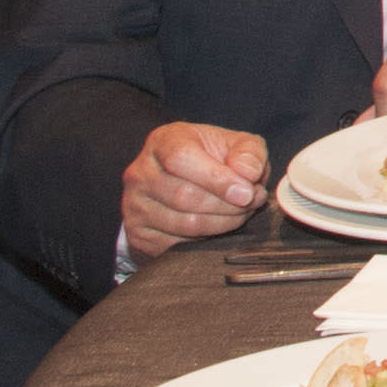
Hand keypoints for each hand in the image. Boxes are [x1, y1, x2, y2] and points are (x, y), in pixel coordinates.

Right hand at [121, 123, 267, 258]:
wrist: (187, 180)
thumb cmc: (214, 158)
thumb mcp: (236, 143)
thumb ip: (249, 152)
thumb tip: (248, 173)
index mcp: (162, 142)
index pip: (181, 159)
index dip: (217, 179)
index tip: (246, 192)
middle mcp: (140, 173)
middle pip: (184, 196)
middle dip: (227, 205)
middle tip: (252, 202)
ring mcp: (134, 205)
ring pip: (183, 223)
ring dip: (223, 222)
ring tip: (243, 212)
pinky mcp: (139, 234)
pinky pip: (177, 244)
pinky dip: (207, 239)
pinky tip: (221, 225)